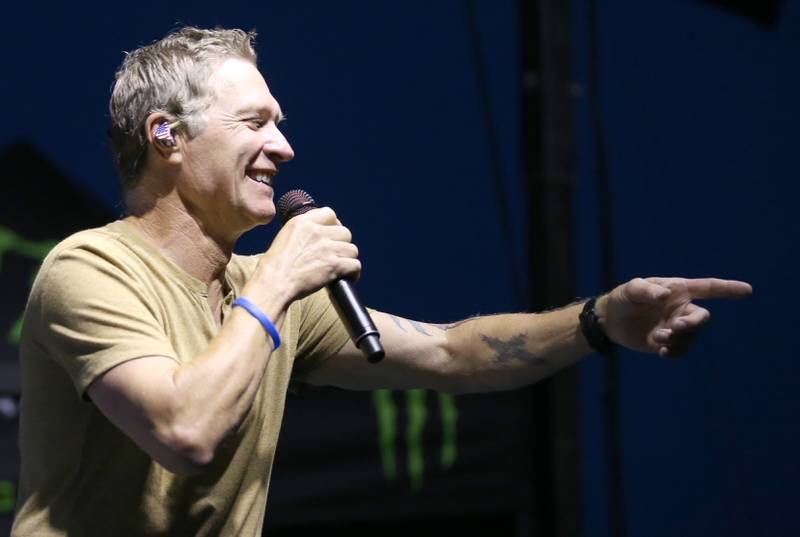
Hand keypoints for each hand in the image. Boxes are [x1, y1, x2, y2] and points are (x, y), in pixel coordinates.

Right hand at [257, 207, 360, 300]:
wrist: (274, 283)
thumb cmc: (274, 266)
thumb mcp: (285, 237)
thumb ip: (303, 231)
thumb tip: (318, 234)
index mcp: (303, 222)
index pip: (329, 213)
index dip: (334, 225)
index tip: (331, 235)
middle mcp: (317, 232)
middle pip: (345, 232)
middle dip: (342, 244)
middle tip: (336, 254)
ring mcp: (327, 248)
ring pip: (352, 249)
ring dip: (348, 259)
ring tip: (341, 267)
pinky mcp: (334, 265)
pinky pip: (355, 265)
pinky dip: (353, 273)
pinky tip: (347, 277)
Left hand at [599, 277, 751, 356]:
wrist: (610, 320)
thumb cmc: (623, 298)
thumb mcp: (631, 290)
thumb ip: (646, 290)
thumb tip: (665, 295)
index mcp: (678, 290)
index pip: (708, 288)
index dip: (728, 289)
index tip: (748, 291)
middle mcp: (681, 309)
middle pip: (702, 318)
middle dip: (693, 324)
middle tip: (675, 327)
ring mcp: (676, 326)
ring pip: (692, 336)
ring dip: (678, 339)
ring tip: (659, 338)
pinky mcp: (668, 342)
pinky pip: (681, 350)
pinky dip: (675, 352)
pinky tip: (662, 352)